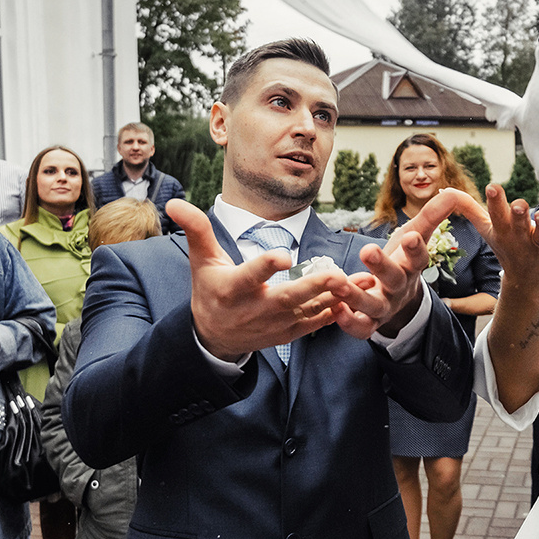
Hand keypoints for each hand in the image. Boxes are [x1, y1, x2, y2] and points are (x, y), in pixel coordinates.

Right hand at [166, 199, 345, 359]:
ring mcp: (274, 323)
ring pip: (309, 310)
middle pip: (288, 297)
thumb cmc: (210, 289)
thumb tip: (174, 202)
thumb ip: (196, 230)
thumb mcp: (201, 260)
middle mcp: (255, 308)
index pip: (250, 275)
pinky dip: (337, 311)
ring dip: (337, 296)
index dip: (265, 266)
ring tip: (363, 281)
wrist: (214, 336)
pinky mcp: (289, 332)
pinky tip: (358, 296)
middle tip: (337, 273)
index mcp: (233, 288)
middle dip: (313, 286)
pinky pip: (316, 323)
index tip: (282, 255)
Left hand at [333, 195, 464, 338]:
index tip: (411, 236)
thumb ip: (432, 215)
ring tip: (339, 283)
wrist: (400, 300)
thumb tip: (453, 192)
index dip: (416, 248)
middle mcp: (400, 287)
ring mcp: (384, 307)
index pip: (419, 257)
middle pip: (394, 279)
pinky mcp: (368, 322)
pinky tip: (335, 307)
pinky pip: (360, 327)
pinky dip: (348, 321)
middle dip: (381, 265)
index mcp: (412, 266)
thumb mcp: (416, 235)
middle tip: (367, 250)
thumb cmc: (404, 260)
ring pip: (373, 305)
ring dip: (355, 295)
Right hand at [455, 185, 538, 295]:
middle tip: (518, 205)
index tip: (493, 187)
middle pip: (519, 225)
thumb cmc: (506, 247)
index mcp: (503, 232)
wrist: (528, 283)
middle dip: (518, 215)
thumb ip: (470, 209)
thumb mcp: (487, 230)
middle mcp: (521, 239)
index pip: (496, 215)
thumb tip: (445, 192)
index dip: (494, 202)